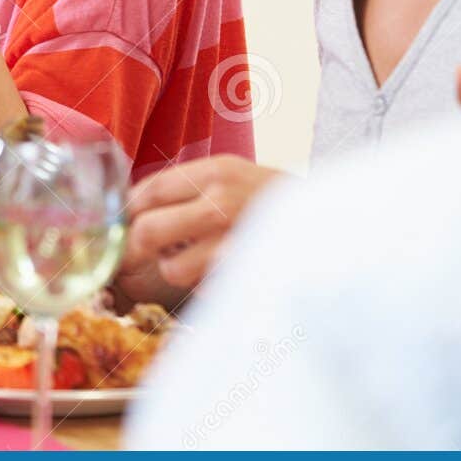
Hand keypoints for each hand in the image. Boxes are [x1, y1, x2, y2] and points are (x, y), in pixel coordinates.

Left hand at [124, 157, 280, 290]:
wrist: (339, 224)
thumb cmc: (274, 201)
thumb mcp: (234, 175)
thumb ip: (188, 187)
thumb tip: (130, 206)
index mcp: (216, 172)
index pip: (147, 191)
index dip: (126, 211)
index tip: (121, 223)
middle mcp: (223, 202)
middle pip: (146, 231)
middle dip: (134, 247)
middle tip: (137, 253)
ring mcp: (236, 240)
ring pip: (171, 268)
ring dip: (175, 269)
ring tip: (193, 260)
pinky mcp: (248, 274)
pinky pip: (202, 289)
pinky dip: (204, 286)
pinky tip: (220, 273)